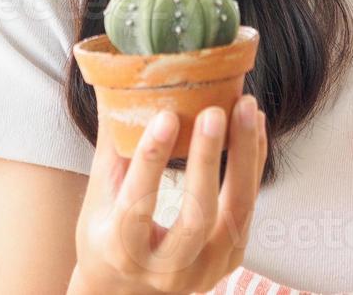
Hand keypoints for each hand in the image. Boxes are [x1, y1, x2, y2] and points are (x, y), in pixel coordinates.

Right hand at [73, 96, 266, 294]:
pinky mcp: (231, 259)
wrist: (130, 290)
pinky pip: (249, 204)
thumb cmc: (108, 233)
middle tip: (215, 111)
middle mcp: (166, 269)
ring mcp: (205, 269)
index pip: (138, 206)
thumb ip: (113, 143)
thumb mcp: (99, 195)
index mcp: (123, 250)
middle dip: (209, 160)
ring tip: (245, 106)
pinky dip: (254, 160)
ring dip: (244, 154)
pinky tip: (254, 123)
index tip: (166, 115)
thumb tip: (115, 79)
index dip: (152, 160)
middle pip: (197, 216)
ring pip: (235, 209)